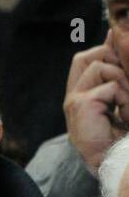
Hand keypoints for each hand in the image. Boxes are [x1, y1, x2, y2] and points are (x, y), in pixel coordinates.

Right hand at [64, 31, 128, 173]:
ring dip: (122, 81)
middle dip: (113, 62)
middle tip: (125, 85)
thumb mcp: (119, 97)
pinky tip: (124, 114)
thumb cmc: (118, 133)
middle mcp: (73, 94)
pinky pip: (109, 86)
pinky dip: (123, 97)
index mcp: (80, 93)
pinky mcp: (80, 105)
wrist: (111, 159)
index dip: (104, 50)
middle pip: (87, 57)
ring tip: (126, 104)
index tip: (121, 54)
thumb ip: (115, 72)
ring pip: (101, 67)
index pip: (85, 58)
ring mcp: (74, 100)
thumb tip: (114, 37)